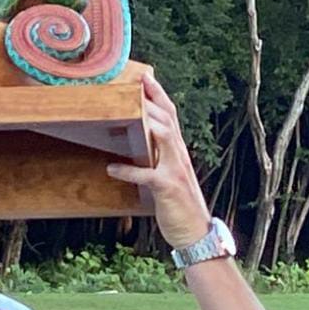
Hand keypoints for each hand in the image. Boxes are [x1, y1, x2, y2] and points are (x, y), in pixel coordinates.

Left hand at [106, 71, 211, 248]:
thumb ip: (157, 158)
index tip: (145, 76)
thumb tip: (139, 144)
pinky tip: (112, 168)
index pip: (170, 115)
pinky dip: (128, 171)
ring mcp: (175, 170)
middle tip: (135, 81)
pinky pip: (146, 175)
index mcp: (178, 150)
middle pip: (167, 118)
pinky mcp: (167, 188)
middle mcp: (179, 155)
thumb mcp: (169, 175)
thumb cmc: (178, 204)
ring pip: (163, 136)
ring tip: (125, 111)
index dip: (159, 94)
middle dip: (152, 98)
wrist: (196, 232)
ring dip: (146, 121)